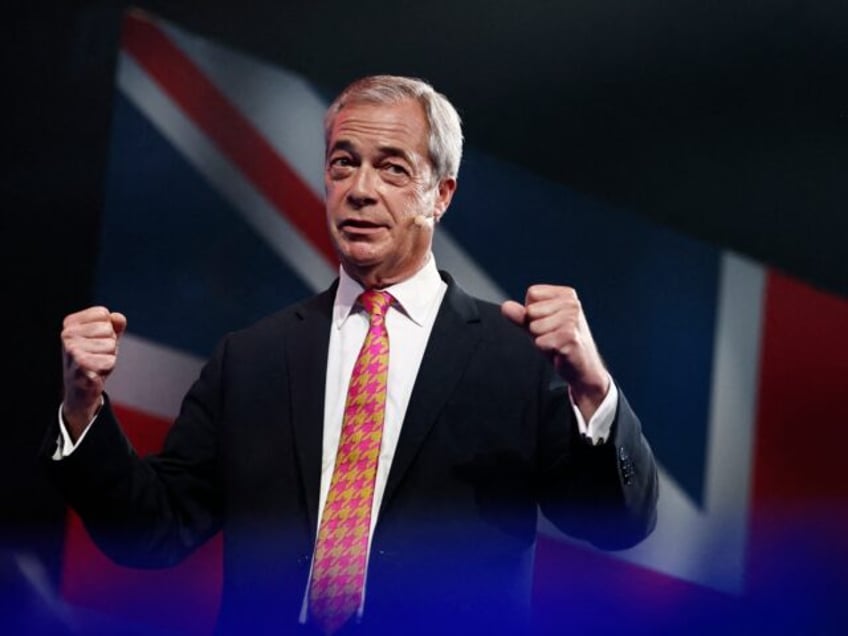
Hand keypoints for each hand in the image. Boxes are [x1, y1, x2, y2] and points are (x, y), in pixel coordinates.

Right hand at [61, 306, 126, 439]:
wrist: (80, 389)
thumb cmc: (94, 359)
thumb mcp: (105, 339)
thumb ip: (115, 325)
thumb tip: (118, 317)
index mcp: (71, 323)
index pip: (103, 314)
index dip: (108, 329)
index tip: (96, 341)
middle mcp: (67, 334)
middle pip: (108, 330)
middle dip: (109, 344)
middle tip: (96, 355)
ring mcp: (71, 350)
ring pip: (110, 345)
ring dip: (109, 356)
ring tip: (95, 363)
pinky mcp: (80, 366)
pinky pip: (109, 360)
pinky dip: (107, 367)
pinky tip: (95, 372)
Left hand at [501, 285, 608, 419]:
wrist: (582, 367)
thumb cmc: (560, 343)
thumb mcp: (538, 325)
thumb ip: (520, 315)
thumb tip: (505, 306)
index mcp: (566, 294)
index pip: (533, 293)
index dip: (533, 312)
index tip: (548, 322)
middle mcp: (572, 304)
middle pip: (531, 311)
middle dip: (536, 327)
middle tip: (552, 335)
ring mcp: (573, 320)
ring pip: (534, 327)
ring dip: (541, 339)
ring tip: (556, 342)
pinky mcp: (570, 337)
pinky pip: (540, 342)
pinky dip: (545, 349)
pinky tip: (559, 350)